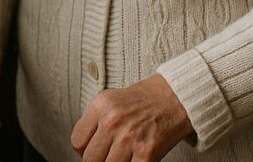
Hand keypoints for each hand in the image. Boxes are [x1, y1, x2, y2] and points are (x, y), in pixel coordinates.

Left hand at [70, 74, 192, 161]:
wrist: (175, 97)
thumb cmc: (144, 100)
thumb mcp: (111, 99)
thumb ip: (95, 120)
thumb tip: (83, 147)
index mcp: (100, 106)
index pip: (77, 141)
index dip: (83, 150)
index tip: (92, 150)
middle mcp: (112, 121)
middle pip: (90, 159)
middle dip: (98, 160)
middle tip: (108, 156)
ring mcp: (129, 138)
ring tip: (121, 157)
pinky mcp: (146, 152)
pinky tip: (134, 159)